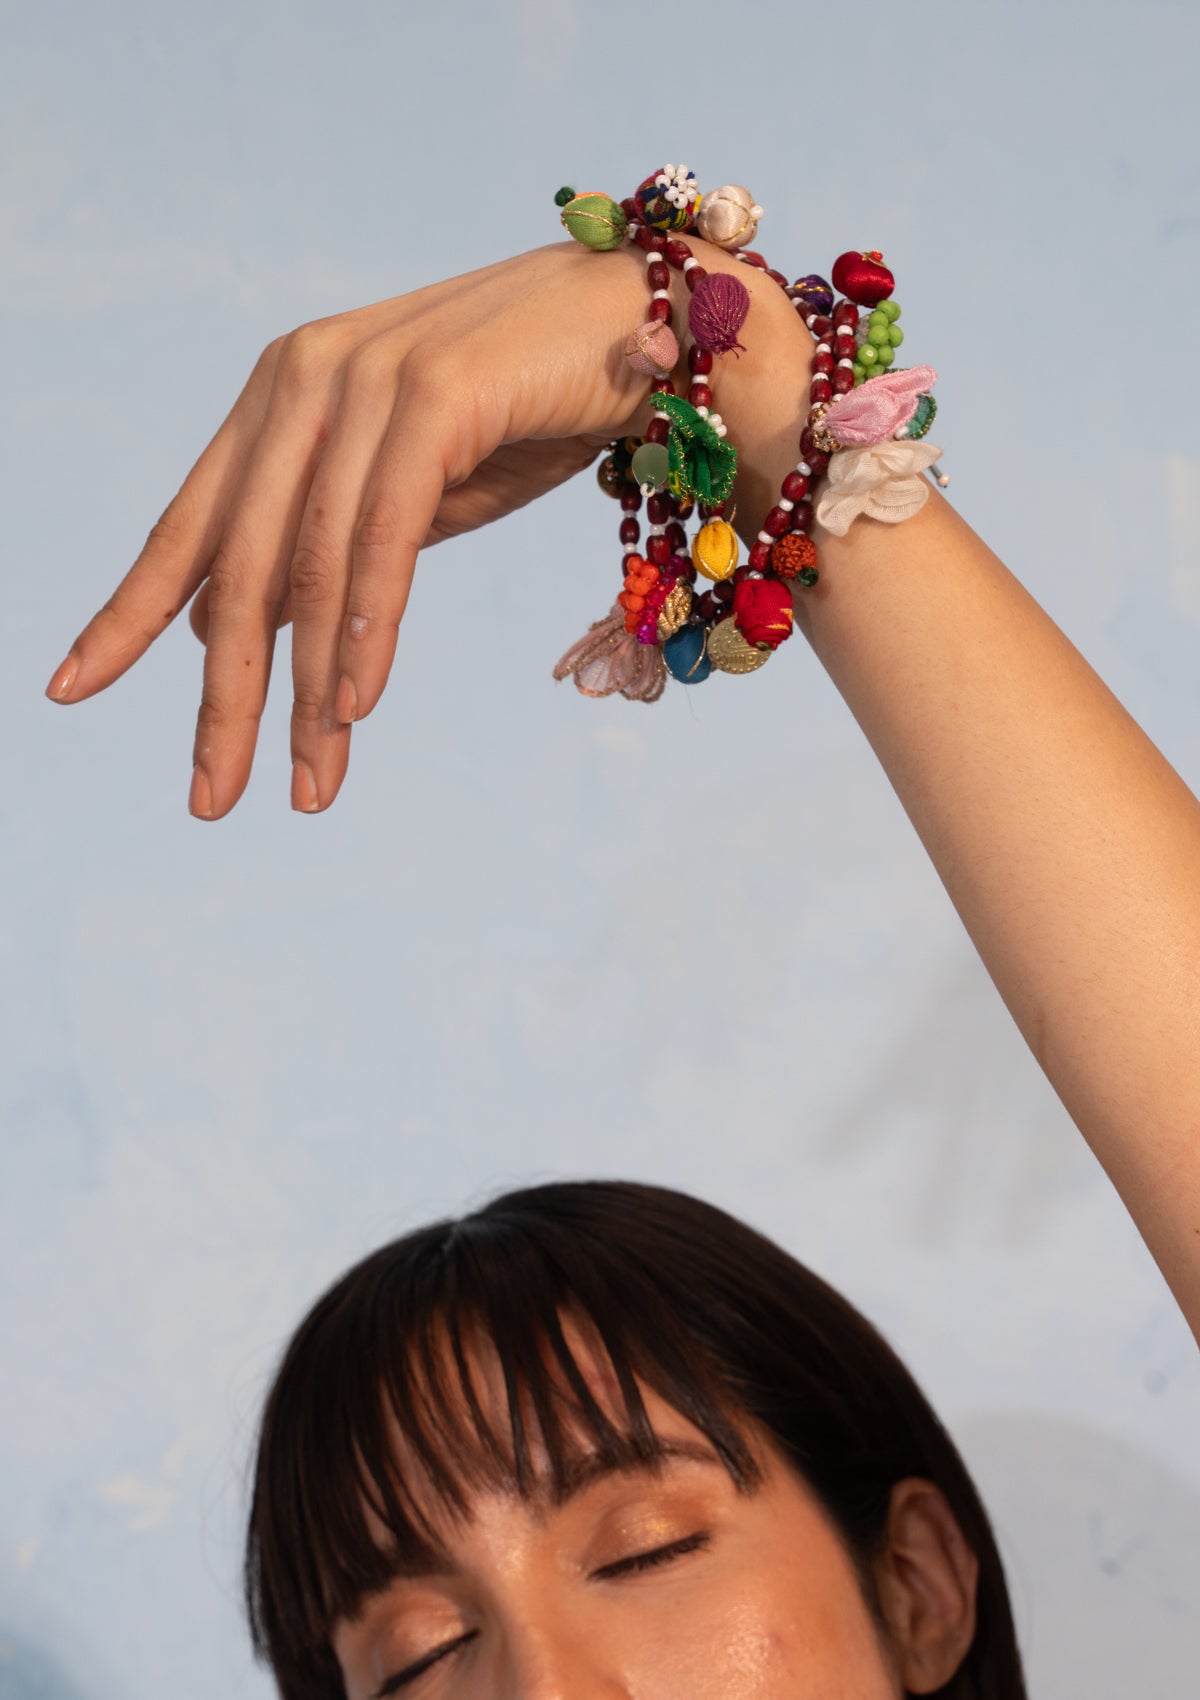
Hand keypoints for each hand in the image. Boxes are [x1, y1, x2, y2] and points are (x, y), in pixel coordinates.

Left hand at [45, 239, 812, 816]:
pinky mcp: (432, 392)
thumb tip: (244, 625)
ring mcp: (364, 378)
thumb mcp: (408, 494)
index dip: (125, 612)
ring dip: (305, 696)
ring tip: (307, 787)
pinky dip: (365, 628)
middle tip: (210, 799)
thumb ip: (326, 547)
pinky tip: (354, 706)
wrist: (653, 326)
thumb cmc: (534, 410)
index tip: (71, 690)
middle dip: (222, 696)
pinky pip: (383, 536)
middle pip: (236, 565)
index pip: (189, 524)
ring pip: (308, 567)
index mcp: (284, 397)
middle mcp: (305, 379)